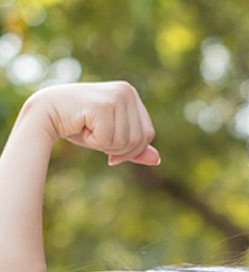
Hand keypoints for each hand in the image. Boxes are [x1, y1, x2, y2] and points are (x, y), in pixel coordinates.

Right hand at [30, 81, 159, 165]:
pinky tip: (82, 126)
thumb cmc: (80, 125)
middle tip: (96, 135)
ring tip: (89, 128)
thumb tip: (157, 159)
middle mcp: (127, 91)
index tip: (111, 149)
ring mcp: (116, 96)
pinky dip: (94, 142)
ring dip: (104, 145)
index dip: (131, 149)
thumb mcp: (112, 138)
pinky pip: (109, 140)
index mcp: (132, 95)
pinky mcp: (103, 105)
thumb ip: (134, 148)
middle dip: (118, 149)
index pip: (148, 134)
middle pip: (139, 140)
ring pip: (125, 142)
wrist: (46, 113)